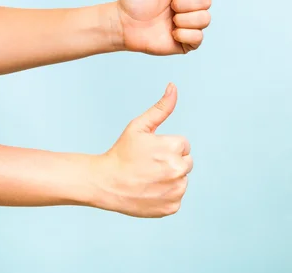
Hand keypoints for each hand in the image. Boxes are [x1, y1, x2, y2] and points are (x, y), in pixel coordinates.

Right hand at [91, 83, 191, 217]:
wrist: (104, 183)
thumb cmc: (122, 152)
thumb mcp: (139, 127)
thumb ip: (161, 108)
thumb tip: (173, 86)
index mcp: (175, 148)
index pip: (184, 145)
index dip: (166, 147)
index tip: (150, 153)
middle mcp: (179, 169)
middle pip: (187, 162)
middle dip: (171, 162)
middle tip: (149, 166)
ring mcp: (176, 190)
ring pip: (182, 180)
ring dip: (170, 179)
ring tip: (148, 179)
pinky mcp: (172, 206)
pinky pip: (177, 197)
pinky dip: (166, 195)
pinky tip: (150, 192)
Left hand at [117, 0, 211, 54]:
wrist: (123, 25)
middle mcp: (193, 5)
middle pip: (207, 1)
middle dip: (183, 4)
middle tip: (167, 6)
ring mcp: (192, 24)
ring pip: (205, 20)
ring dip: (182, 20)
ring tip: (168, 21)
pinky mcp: (188, 42)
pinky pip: (198, 38)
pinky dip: (182, 35)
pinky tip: (170, 33)